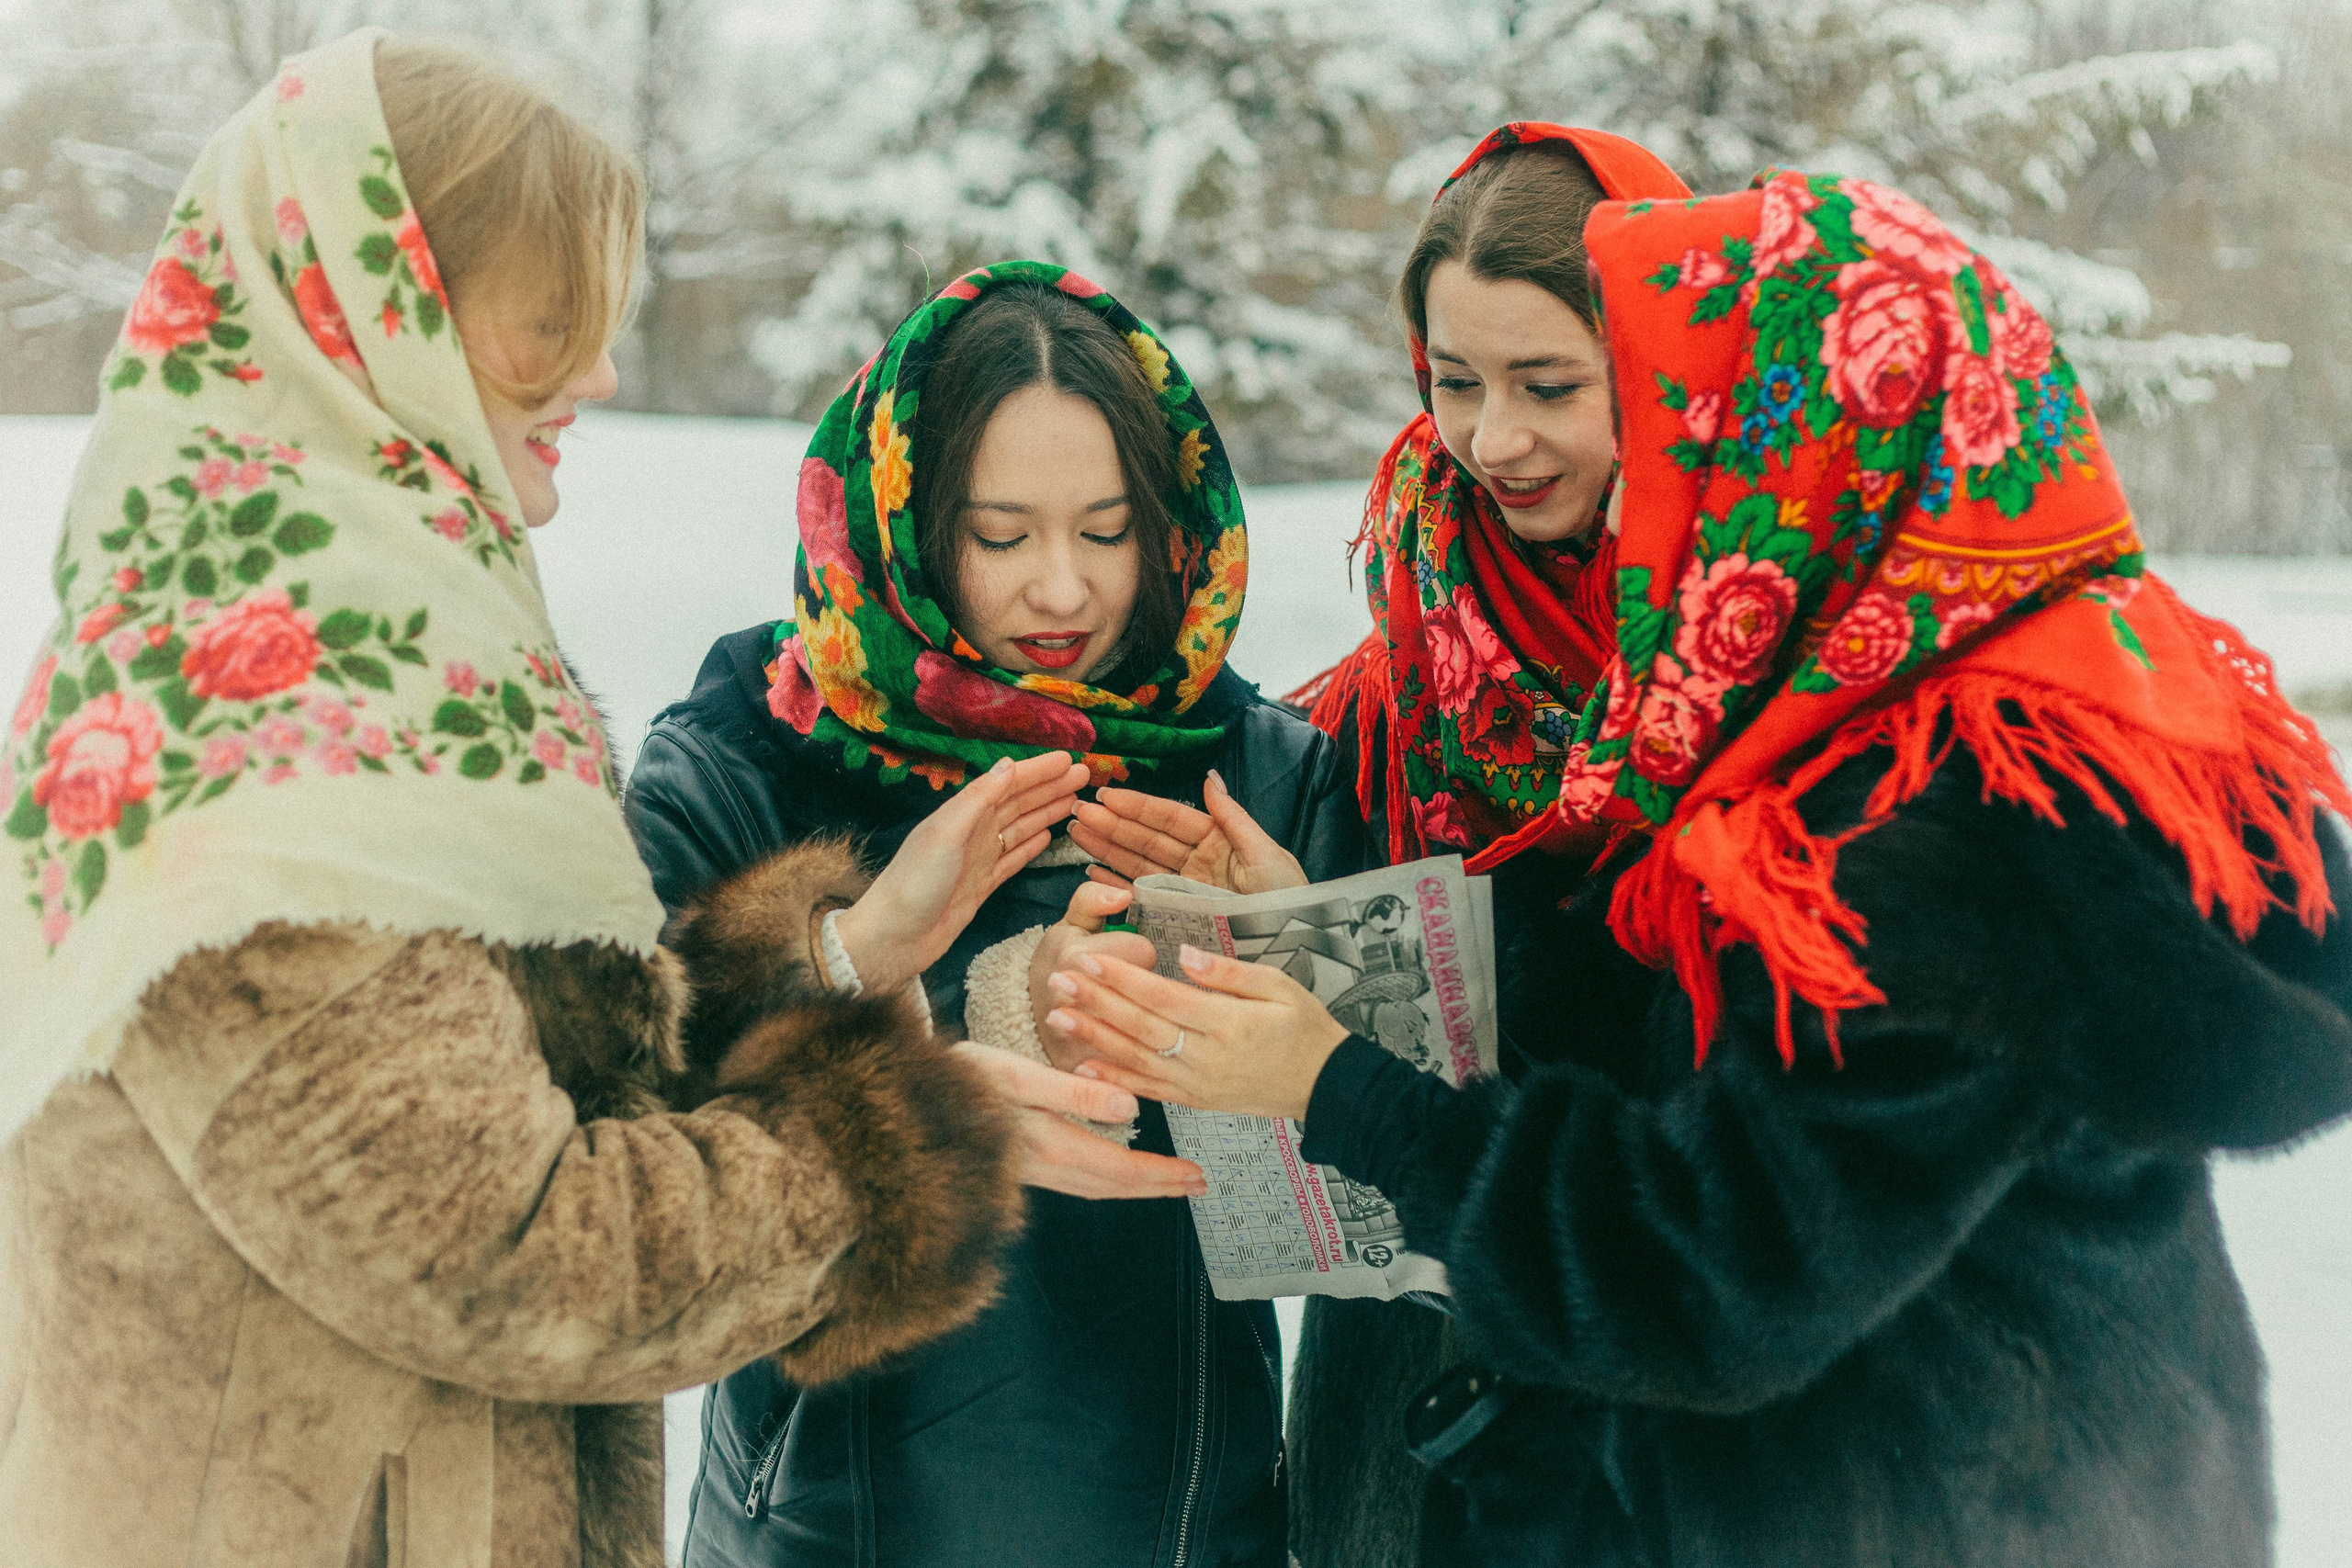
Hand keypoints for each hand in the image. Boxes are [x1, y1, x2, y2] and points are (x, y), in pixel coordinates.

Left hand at [836, 752, 1089, 992]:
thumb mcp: (945, 833)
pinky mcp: (982, 885)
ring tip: (1074, 800)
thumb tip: (1008, 765)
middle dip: (1050, 787)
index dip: (1039, 771)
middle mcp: (972, 832)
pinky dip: (1031, 845)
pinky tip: (1048, 836)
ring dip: (1046, 812)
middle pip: (1019, 803)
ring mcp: (978, 859)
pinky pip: (1014, 859)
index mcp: (962, 814)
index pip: (1008, 784)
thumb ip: (977, 799)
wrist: (893, 938)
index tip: (1069, 761)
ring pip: (1021, 828)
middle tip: (1085, 776)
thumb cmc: (913, 883)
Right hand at [950, 1041, 1206, 1200]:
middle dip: (1157, 1187)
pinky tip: (1111, 1169)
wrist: (901, 1100)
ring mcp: (1029, 1172)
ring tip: (1166, 1180)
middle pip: (1112, 1186)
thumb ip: (1075, 1093)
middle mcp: (1042, 1168)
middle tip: (1195, 1185)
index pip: (1119, 1169)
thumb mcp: (1018, 1075)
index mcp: (1049, 1146)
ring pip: (1094, 1187)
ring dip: (1133, 1186)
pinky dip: (1104, 1180)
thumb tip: (1131, 1109)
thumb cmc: (960, 1077)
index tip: (1196, 1177)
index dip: (1161, 1176)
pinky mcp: (1018, 1167)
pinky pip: (1075, 1181)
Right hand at [1031, 881, 1157, 1070]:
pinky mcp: (1083, 1069)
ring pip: (1144, 1030)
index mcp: (1079, 958)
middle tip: (1128, 988)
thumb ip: (1093, 900)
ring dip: (1145, 1025)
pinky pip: (1128, 1067)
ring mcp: (1079, 1038)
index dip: (1141, 954)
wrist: (1024, 1014)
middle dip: (1144, 989)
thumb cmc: (1058, 963)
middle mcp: (1078, 999)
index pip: (1143, 952)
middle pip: (1146, 991)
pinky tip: (1141, 1053)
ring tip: (1135, 1018)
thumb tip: (1123, 894)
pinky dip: (1139, 1062)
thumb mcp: (1070, 924)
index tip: (1128, 958)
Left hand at [1045, 945, 1349, 1123]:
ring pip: (1136, 1060)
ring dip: (1094, 1039)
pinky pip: (1148, 1090)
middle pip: (1141, 1027)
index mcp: (1227, 1024)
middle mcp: (1206, 1058)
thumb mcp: (1279, 987)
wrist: (1325, 1086)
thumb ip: (1229, 973)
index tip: (1089, 959)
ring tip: (1057, 1018)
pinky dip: (1116, 1079)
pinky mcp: (1195, 1101)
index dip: (1122, 979)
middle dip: (1096, 1003)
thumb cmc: (1304, 1028)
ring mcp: (1198, 1084)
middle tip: (1058, 980)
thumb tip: (1185, 954)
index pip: (1163, 998)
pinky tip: (1085, 1065)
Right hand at [1069, 768, 1306, 893]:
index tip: (1106, 795)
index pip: (1169, 818)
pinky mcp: (1179, 916)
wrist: (1295, 947)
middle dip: (1112, 825)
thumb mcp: (1266, 853)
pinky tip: (1093, 873)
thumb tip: (1209, 778)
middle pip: (1146, 839)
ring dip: (1107, 849)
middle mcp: (1196, 862)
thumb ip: (1232, 817)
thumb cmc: (1288, 899)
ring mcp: (1185, 889)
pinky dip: (1117, 885)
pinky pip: (1142, 897)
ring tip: (1077, 834)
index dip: (1137, 807)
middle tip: (1078, 813)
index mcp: (1217, 840)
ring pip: (1138, 863)